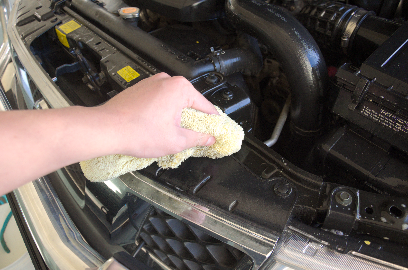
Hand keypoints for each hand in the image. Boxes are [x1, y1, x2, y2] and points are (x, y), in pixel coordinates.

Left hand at [100, 73, 218, 157]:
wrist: (106, 129)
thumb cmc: (137, 132)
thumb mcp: (176, 141)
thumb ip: (198, 138)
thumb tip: (209, 138)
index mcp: (180, 88)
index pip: (205, 106)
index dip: (211, 121)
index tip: (214, 130)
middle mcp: (166, 81)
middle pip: (188, 101)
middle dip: (192, 118)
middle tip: (193, 135)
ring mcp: (151, 83)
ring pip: (172, 100)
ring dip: (175, 115)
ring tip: (172, 133)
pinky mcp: (139, 89)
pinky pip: (158, 100)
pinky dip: (161, 111)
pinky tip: (157, 126)